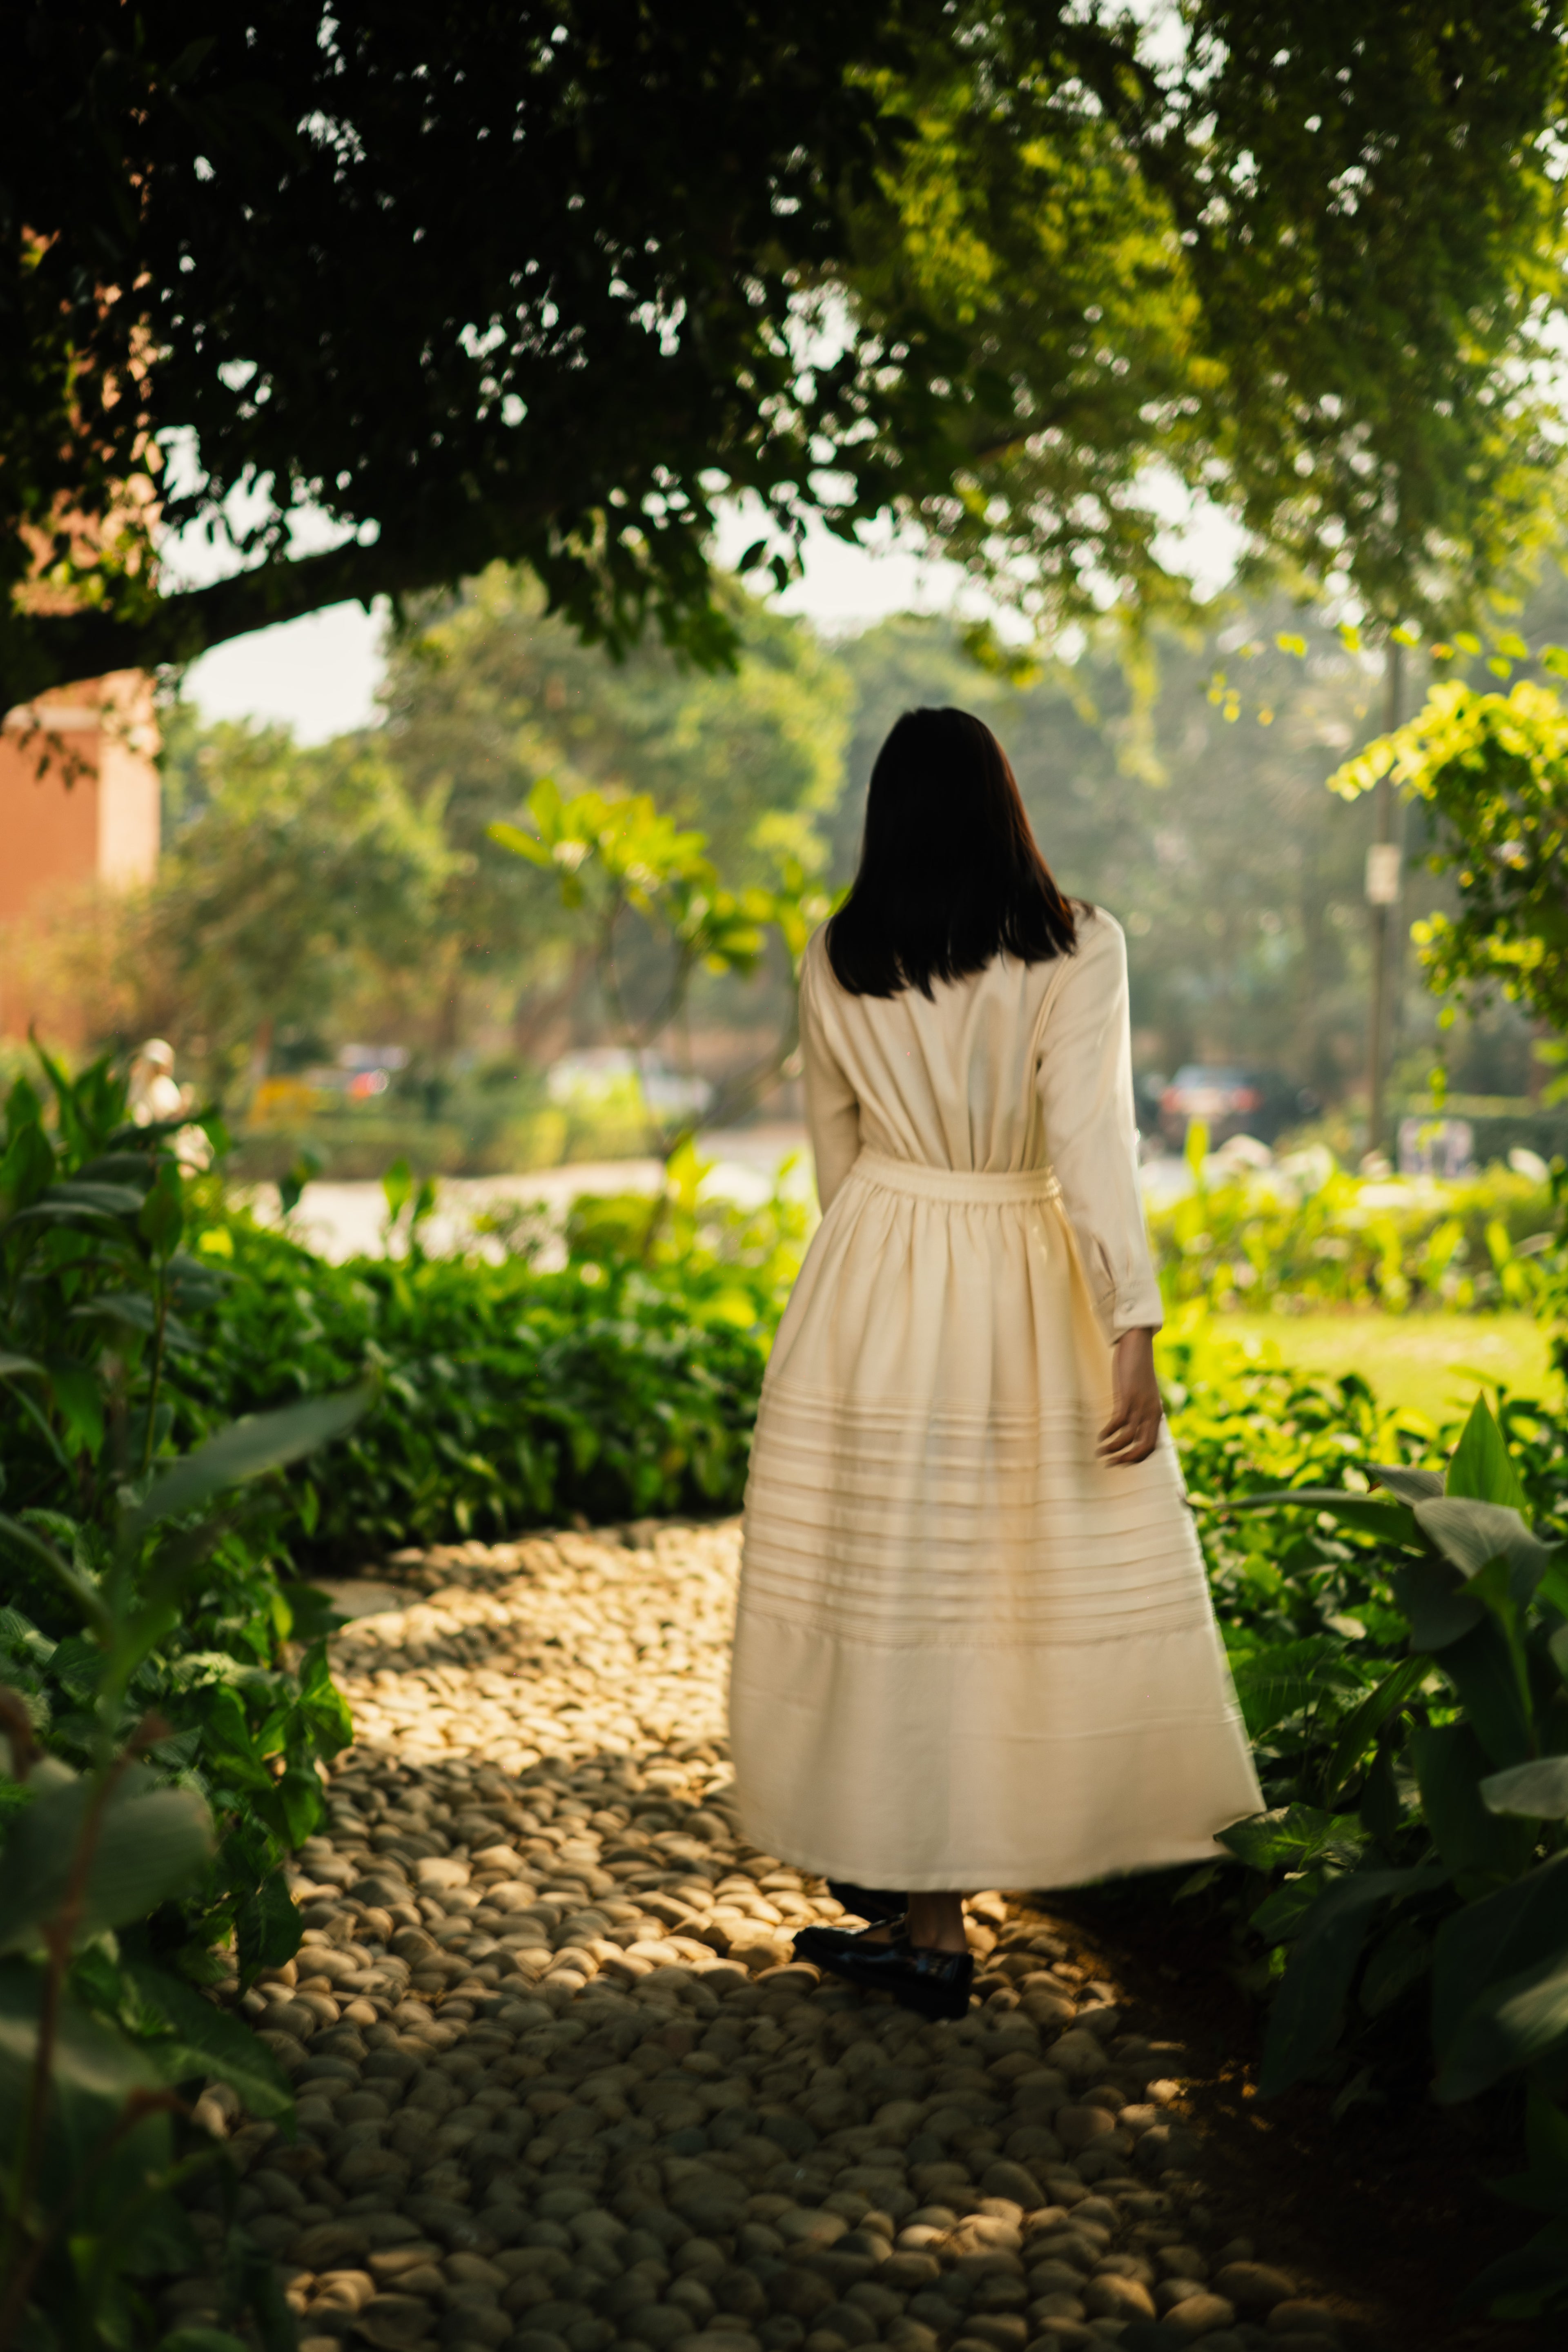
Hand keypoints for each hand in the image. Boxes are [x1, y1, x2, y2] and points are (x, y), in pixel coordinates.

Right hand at [1097, 1327, 1162, 1464]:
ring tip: (1101, 1452)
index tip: (1122, 1462)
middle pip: (1143, 1447)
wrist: (1139, 1345)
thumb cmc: (1138, 1369)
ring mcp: (1140, 1406)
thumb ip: (1139, 1409)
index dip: (1137, 1459)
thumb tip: (1128, 1424)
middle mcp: (1151, 1413)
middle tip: (1111, 1464)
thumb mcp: (1142, 1394)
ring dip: (1114, 1449)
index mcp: (1157, 1414)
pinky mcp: (1128, 1397)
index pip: (1151, 1446)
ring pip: (1129, 1438)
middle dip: (1127, 1460)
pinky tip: (1100, 1436)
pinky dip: (1109, 1433)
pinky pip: (1118, 1423)